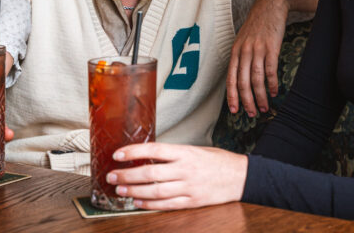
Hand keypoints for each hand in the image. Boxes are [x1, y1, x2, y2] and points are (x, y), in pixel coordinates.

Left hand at [107, 143, 246, 209]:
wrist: (242, 177)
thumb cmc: (218, 161)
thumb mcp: (196, 150)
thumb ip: (174, 154)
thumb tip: (148, 155)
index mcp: (186, 152)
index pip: (155, 150)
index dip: (134, 152)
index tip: (118, 154)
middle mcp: (186, 169)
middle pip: (150, 172)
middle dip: (127, 174)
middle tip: (112, 175)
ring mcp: (189, 187)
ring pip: (156, 191)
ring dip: (134, 190)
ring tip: (120, 189)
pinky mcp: (192, 202)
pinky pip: (167, 205)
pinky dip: (150, 204)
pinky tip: (138, 201)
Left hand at [227, 0, 288, 116]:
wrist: (270, 5)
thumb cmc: (257, 25)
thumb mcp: (243, 40)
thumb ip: (240, 57)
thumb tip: (240, 78)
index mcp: (235, 51)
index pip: (231, 78)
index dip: (232, 96)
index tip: (235, 111)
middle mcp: (244, 51)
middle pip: (243, 82)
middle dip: (247, 101)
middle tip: (252, 114)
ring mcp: (257, 49)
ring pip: (256, 79)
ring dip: (260, 96)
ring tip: (264, 107)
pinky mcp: (271, 47)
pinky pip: (270, 70)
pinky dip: (272, 84)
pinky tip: (274, 92)